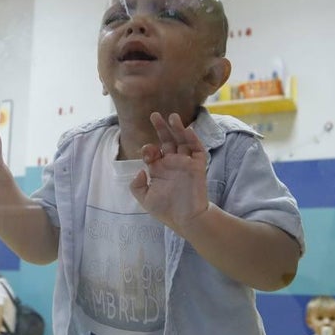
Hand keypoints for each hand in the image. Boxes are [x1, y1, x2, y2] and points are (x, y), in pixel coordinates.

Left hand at [129, 112, 210, 231]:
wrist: (187, 219)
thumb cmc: (167, 210)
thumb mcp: (145, 199)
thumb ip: (137, 186)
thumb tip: (140, 170)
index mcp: (159, 169)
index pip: (153, 151)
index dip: (149, 148)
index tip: (148, 152)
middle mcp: (172, 163)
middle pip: (167, 141)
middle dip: (161, 128)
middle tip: (154, 115)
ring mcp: (185, 163)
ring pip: (182, 141)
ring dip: (178, 129)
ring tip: (172, 117)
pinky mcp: (197, 166)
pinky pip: (197, 149)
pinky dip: (192, 139)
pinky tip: (187, 130)